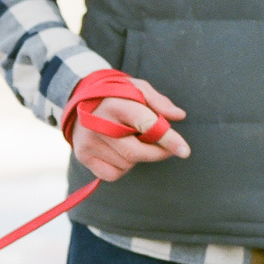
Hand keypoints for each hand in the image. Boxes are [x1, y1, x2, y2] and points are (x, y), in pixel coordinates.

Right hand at [72, 79, 189, 181]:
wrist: (78, 101)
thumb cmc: (116, 96)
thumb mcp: (137, 88)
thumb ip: (159, 102)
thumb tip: (179, 116)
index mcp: (115, 103)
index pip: (146, 124)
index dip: (167, 139)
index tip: (185, 151)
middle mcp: (99, 124)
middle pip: (136, 152)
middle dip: (157, 153)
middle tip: (167, 150)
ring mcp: (89, 142)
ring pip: (127, 164)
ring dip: (137, 158)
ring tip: (129, 140)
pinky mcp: (83, 156)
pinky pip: (113, 174)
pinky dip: (122, 168)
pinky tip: (119, 153)